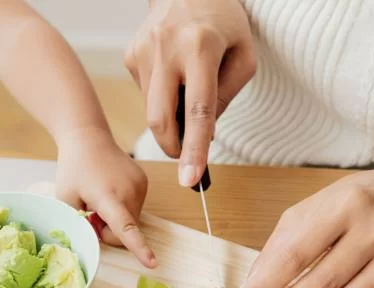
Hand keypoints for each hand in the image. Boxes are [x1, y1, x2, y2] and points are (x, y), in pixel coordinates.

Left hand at [56, 127, 156, 267]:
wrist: (89, 139)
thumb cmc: (73, 169)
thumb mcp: (65, 198)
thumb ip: (78, 222)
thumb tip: (96, 238)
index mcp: (108, 197)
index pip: (125, 227)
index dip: (139, 247)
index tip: (153, 263)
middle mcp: (129, 192)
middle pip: (124, 232)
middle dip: (107, 230)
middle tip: (90, 212)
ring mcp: (140, 187)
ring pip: (131, 221)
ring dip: (115, 218)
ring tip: (100, 197)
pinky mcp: (144, 183)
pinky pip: (134, 208)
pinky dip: (122, 207)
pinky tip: (110, 190)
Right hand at [125, 0, 254, 186]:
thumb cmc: (222, 22)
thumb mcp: (243, 55)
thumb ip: (226, 96)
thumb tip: (202, 132)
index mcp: (201, 46)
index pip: (198, 110)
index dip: (194, 149)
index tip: (190, 179)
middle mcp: (167, 48)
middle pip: (160, 118)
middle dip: (173, 146)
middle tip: (186, 157)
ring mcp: (143, 51)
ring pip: (152, 109)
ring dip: (171, 116)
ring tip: (187, 89)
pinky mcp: (130, 55)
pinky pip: (145, 93)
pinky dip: (161, 96)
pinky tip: (172, 74)